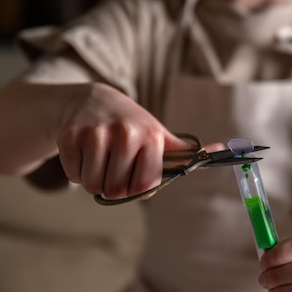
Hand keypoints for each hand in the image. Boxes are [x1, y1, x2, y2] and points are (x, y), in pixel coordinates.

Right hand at [57, 82, 191, 198]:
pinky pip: (74, 176)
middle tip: (116, 167)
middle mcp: (124, 133)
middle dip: (115, 187)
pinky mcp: (69, 136)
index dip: (138, 189)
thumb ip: (186, 152)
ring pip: (93, 186)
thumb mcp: (160, 136)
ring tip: (102, 160)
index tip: (136, 176)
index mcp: (150, 137)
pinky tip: (86, 153)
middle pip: (116, 190)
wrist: (94, 100)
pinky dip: (78, 172)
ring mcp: (94, 133)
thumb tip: (222, 151)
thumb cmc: (134, 126)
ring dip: (96, 181)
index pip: (144, 187)